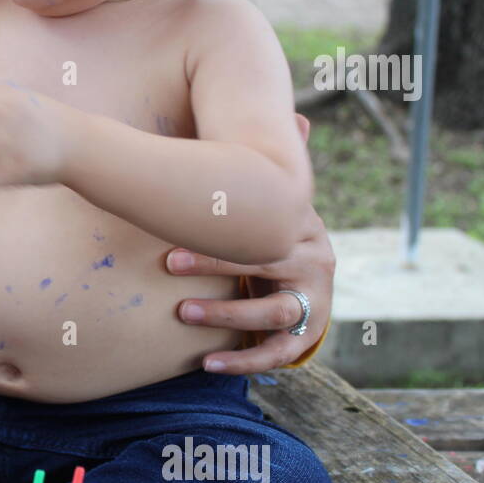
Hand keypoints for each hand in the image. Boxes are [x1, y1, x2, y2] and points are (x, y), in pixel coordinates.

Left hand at [170, 113, 334, 373]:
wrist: (306, 274)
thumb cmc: (271, 228)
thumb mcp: (275, 196)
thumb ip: (274, 162)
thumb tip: (301, 116)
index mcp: (303, 228)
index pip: (261, 229)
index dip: (218, 234)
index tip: (172, 237)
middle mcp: (316, 263)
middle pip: (265, 265)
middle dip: (215, 266)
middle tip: (168, 263)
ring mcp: (315, 302)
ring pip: (273, 313)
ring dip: (227, 314)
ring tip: (184, 313)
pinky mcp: (307, 338)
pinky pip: (277, 354)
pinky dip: (244, 362)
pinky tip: (208, 366)